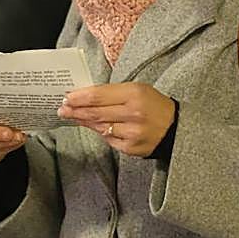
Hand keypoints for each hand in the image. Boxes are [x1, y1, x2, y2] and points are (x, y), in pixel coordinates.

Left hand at [57, 82, 174, 157]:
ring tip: (72, 116)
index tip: (67, 97)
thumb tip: (85, 96)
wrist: (176, 128)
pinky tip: (93, 126)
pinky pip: (108, 139)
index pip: (98, 95)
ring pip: (99, 127)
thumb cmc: (154, 104)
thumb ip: (112, 92)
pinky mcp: (131, 148)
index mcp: (134, 94)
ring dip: (84, 121)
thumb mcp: (137, 89)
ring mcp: (132, 133)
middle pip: (95, 113)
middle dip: (76, 110)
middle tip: (63, 109)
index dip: (79, 97)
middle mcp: (133, 114)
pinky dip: (100, 132)